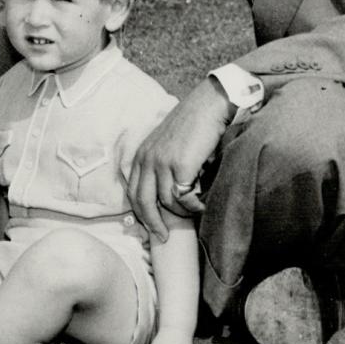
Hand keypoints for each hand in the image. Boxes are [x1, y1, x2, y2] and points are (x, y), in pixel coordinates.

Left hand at [131, 77, 229, 240]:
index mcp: (141, 155)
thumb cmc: (194, 126)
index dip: (141, 213)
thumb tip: (167, 197)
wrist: (210, 105)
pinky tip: (202, 203)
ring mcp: (162, 162)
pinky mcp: (180, 165)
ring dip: (181, 212)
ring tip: (194, 212)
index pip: (133, 192)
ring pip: (166, 202)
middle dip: (153, 224)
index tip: (152, 227)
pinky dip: (193, 205)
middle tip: (164, 238)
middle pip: (143, 202)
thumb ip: (162, 165)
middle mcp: (147, 159)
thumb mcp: (168, 145)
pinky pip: (183, 197)